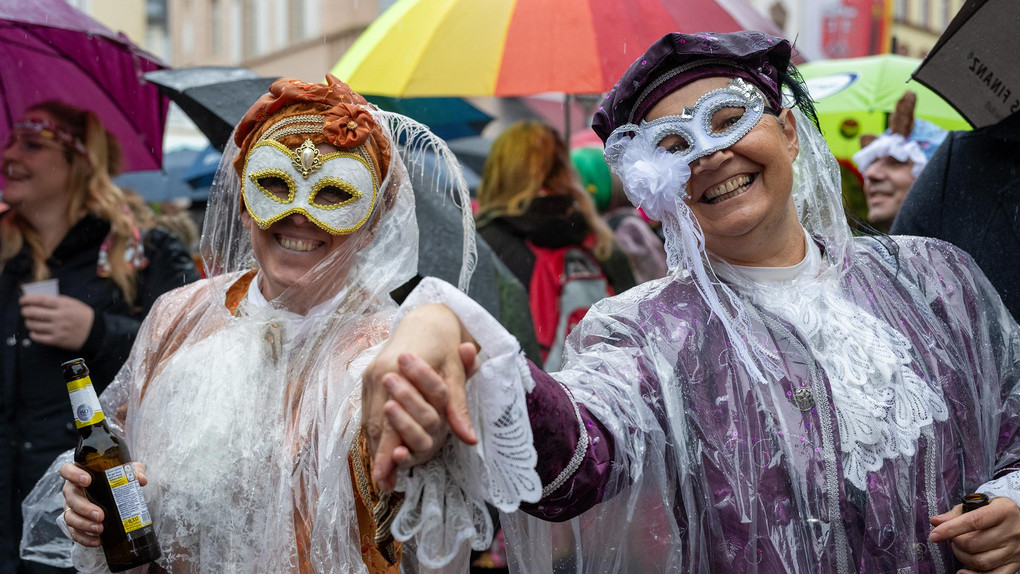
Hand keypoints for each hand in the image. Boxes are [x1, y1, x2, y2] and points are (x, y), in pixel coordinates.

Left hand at [20, 294, 94, 349]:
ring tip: (30, 321)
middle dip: (25, 311)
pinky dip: (33, 334)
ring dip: (28, 322)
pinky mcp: (57, 340)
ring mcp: (58, 329)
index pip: (41, 300)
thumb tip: (44, 299)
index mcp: (63, 306)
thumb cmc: (84, 316)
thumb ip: (60, 300)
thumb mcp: (75, 304)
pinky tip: (34, 331)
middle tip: (24, 311)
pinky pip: (38, 338)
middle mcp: (59, 317)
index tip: (22, 300)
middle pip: (34, 313)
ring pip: (34, 325)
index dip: (28, 299)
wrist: (95, 332)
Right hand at [60, 462, 147, 546]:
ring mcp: (71, 507)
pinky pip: (74, 532)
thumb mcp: (126, 471)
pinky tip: (97, 541)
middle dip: (84, 508)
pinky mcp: (74, 523)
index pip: (67, 470)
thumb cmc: (115, 478)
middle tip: (100, 515)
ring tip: (100, 528)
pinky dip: (85, 538)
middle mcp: (72, 491)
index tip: (87, 481)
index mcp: (80, 474)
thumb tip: (141, 480)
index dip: (73, 475)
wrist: (113, 493)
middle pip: (70, 498)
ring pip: (69, 516)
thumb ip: (134, 471)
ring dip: (84, 524)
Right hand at [362, 304, 476, 490]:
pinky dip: (374, 431)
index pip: (389, 418)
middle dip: (378, 454)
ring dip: (375, 445)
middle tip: (382, 481)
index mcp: (395, 369)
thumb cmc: (444, 344)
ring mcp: (369, 377)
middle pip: (375, 422)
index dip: (387, 450)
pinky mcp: (368, 379)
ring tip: (380, 473)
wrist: (425, 317)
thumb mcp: (455, 372)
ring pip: (369, 418)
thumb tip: (469, 438)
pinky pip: (368, 410)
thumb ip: (458, 407)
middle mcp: (376, 374)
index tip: (386, 476)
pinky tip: (379, 449)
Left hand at [930, 496, 1019, 572]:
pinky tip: (963, 571)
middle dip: (956, 543)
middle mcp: (1012, 531)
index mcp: (1003, 511)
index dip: (951, 529)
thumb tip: (936, 521)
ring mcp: (1015, 550)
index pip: (973, 521)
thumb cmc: (995, 512)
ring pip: (981, 561)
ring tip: (960, 549)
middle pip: (973, 544)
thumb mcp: (979, 505)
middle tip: (953, 539)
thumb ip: (956, 514)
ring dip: (962, 557)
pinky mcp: (1015, 564)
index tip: (934, 535)